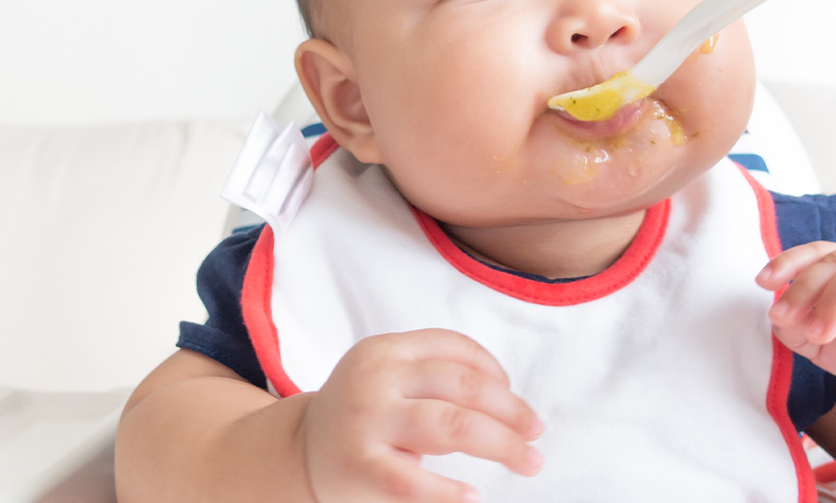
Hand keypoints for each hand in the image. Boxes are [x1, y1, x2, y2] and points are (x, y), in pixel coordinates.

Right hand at [299, 329, 542, 502]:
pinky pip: (413, 480)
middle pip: (464, 387)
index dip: (497, 372)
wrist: (298, 454)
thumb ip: (435, 376)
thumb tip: (512, 402)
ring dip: (502, 444)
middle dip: (512, 412)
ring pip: (451, 425)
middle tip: (537, 435)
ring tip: (527, 462)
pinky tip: (473, 496)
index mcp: (385, 350)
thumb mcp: (388, 378)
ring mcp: (365, 422)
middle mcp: (374, 379)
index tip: (517, 400)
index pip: (455, 348)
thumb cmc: (362, 416)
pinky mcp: (359, 467)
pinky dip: (448, 490)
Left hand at [756, 228, 835, 406]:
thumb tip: (777, 315)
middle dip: (802, 290)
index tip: (764, 282)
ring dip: (833, 299)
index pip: (811, 256)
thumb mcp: (822, 346)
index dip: (786, 264)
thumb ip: (794, 329)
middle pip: (829, 262)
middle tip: (785, 318)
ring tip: (818, 332)